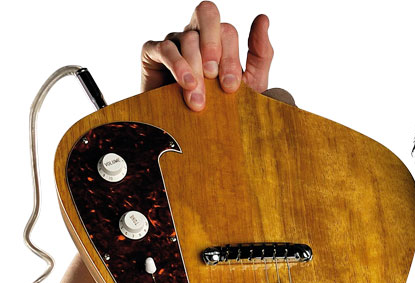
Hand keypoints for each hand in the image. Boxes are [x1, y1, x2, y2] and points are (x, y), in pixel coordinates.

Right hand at [140, 2, 274, 110]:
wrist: (191, 136)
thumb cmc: (222, 109)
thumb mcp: (250, 85)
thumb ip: (260, 53)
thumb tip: (263, 18)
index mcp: (218, 40)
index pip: (227, 30)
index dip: (230, 57)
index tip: (231, 88)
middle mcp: (196, 35)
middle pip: (207, 13)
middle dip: (213, 45)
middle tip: (214, 76)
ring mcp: (174, 41)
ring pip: (188, 38)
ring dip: (196, 69)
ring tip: (198, 99)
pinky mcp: (152, 53)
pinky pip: (165, 48)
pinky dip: (177, 65)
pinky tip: (185, 84)